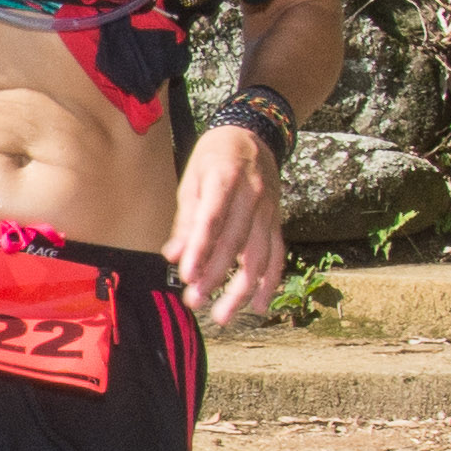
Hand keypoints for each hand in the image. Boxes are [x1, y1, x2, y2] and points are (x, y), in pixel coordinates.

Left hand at [173, 122, 290, 326]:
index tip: (186, 276)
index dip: (200, 250)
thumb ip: (186, 218)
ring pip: (259, 255)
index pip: (212, 220)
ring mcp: (269, 210)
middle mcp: (252, 195)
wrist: (254, 135)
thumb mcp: (193, 177)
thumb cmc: (215, 157)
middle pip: (235, 242)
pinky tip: (259, 306)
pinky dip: (270, 282)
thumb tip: (173, 255)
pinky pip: (277, 255)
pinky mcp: (277, 221)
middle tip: (195, 302)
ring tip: (223, 316)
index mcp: (225, 178)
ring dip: (242, 289)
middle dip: (215, 276)